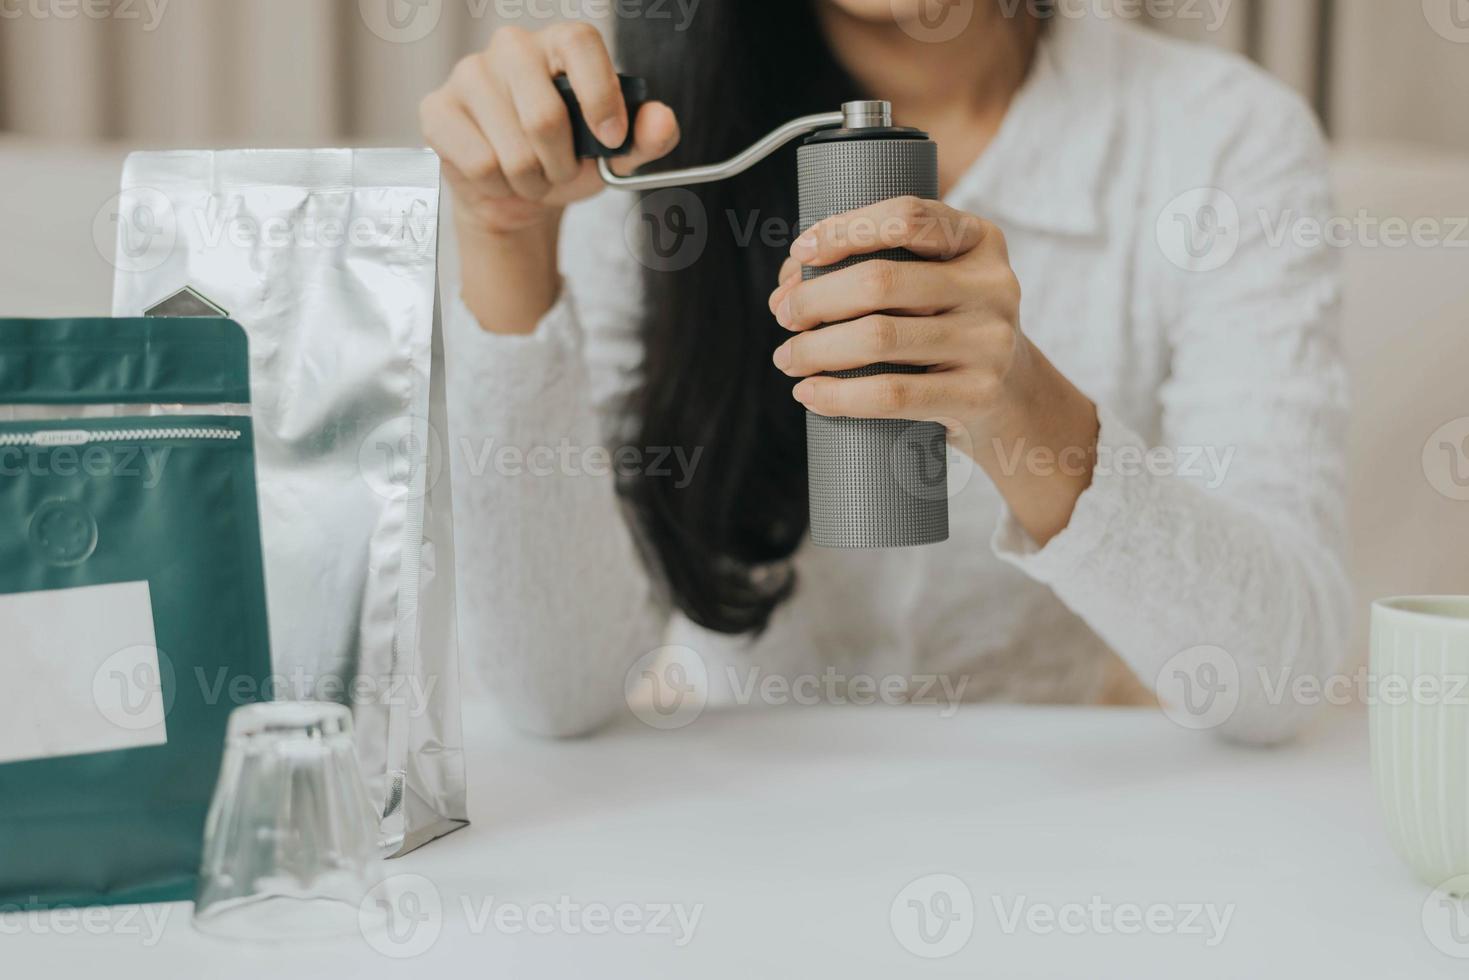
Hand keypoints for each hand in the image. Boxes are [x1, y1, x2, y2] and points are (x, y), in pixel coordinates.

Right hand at [420, 22, 679, 235]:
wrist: (516, 193)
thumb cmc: (564, 158)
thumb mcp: (614, 154)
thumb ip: (646, 138)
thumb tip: (662, 121)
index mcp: (559, 44)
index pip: (580, 43)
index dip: (600, 96)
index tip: (611, 140)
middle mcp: (511, 48)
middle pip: (544, 114)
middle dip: (562, 163)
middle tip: (561, 170)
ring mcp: (468, 75)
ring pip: (513, 151)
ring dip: (532, 181)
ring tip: (531, 175)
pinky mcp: (437, 110)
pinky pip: (479, 165)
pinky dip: (499, 187)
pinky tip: (499, 177)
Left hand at [767, 196, 1099, 544]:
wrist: (1014, 401)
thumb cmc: (949, 331)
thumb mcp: (936, 284)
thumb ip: (878, 265)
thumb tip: (790, 283)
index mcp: (979, 240)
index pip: (907, 217)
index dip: (844, 229)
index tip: (801, 252)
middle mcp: (993, 285)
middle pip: (880, 281)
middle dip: (814, 298)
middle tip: (783, 315)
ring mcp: (990, 341)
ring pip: (878, 338)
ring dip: (814, 349)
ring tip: (787, 358)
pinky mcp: (978, 394)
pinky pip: (891, 394)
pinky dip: (838, 395)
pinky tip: (809, 394)